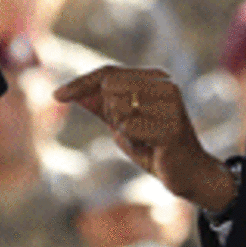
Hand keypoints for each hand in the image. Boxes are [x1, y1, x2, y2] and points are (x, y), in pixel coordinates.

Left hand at [55, 66, 236, 212]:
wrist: (190, 174)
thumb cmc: (156, 147)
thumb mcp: (123, 122)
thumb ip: (101, 105)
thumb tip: (71, 92)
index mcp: (157, 79)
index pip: (109, 72)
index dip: (80, 83)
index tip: (55, 96)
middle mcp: (167, 86)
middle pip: (110, 86)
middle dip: (109, 112)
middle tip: (131, 130)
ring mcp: (171, 105)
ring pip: (118, 107)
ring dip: (122, 129)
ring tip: (144, 140)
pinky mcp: (171, 127)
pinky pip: (128, 128)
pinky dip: (131, 142)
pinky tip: (149, 149)